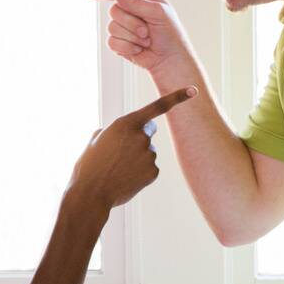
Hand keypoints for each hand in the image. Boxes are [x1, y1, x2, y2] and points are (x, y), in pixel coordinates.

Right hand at [67, 86, 196, 209]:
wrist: (90, 193)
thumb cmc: (89, 165)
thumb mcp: (96, 140)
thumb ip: (111, 131)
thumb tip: (115, 133)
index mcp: (126, 123)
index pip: (157, 106)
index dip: (177, 97)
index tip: (194, 90)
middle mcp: (141, 136)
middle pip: (149, 130)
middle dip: (140, 136)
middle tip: (121, 151)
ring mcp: (149, 154)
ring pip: (148, 151)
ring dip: (137, 157)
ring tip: (118, 168)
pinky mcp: (154, 171)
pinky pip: (150, 167)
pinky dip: (140, 172)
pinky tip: (126, 178)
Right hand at [85, 0, 192, 74]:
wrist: (171, 60)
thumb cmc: (171, 35)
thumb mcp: (159, 12)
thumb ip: (136, 2)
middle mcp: (131, 10)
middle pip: (114, 11)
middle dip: (131, 23)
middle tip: (146, 32)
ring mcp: (124, 27)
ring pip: (112, 27)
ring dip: (131, 37)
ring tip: (146, 41)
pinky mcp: (121, 42)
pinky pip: (112, 42)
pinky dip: (127, 47)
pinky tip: (139, 50)